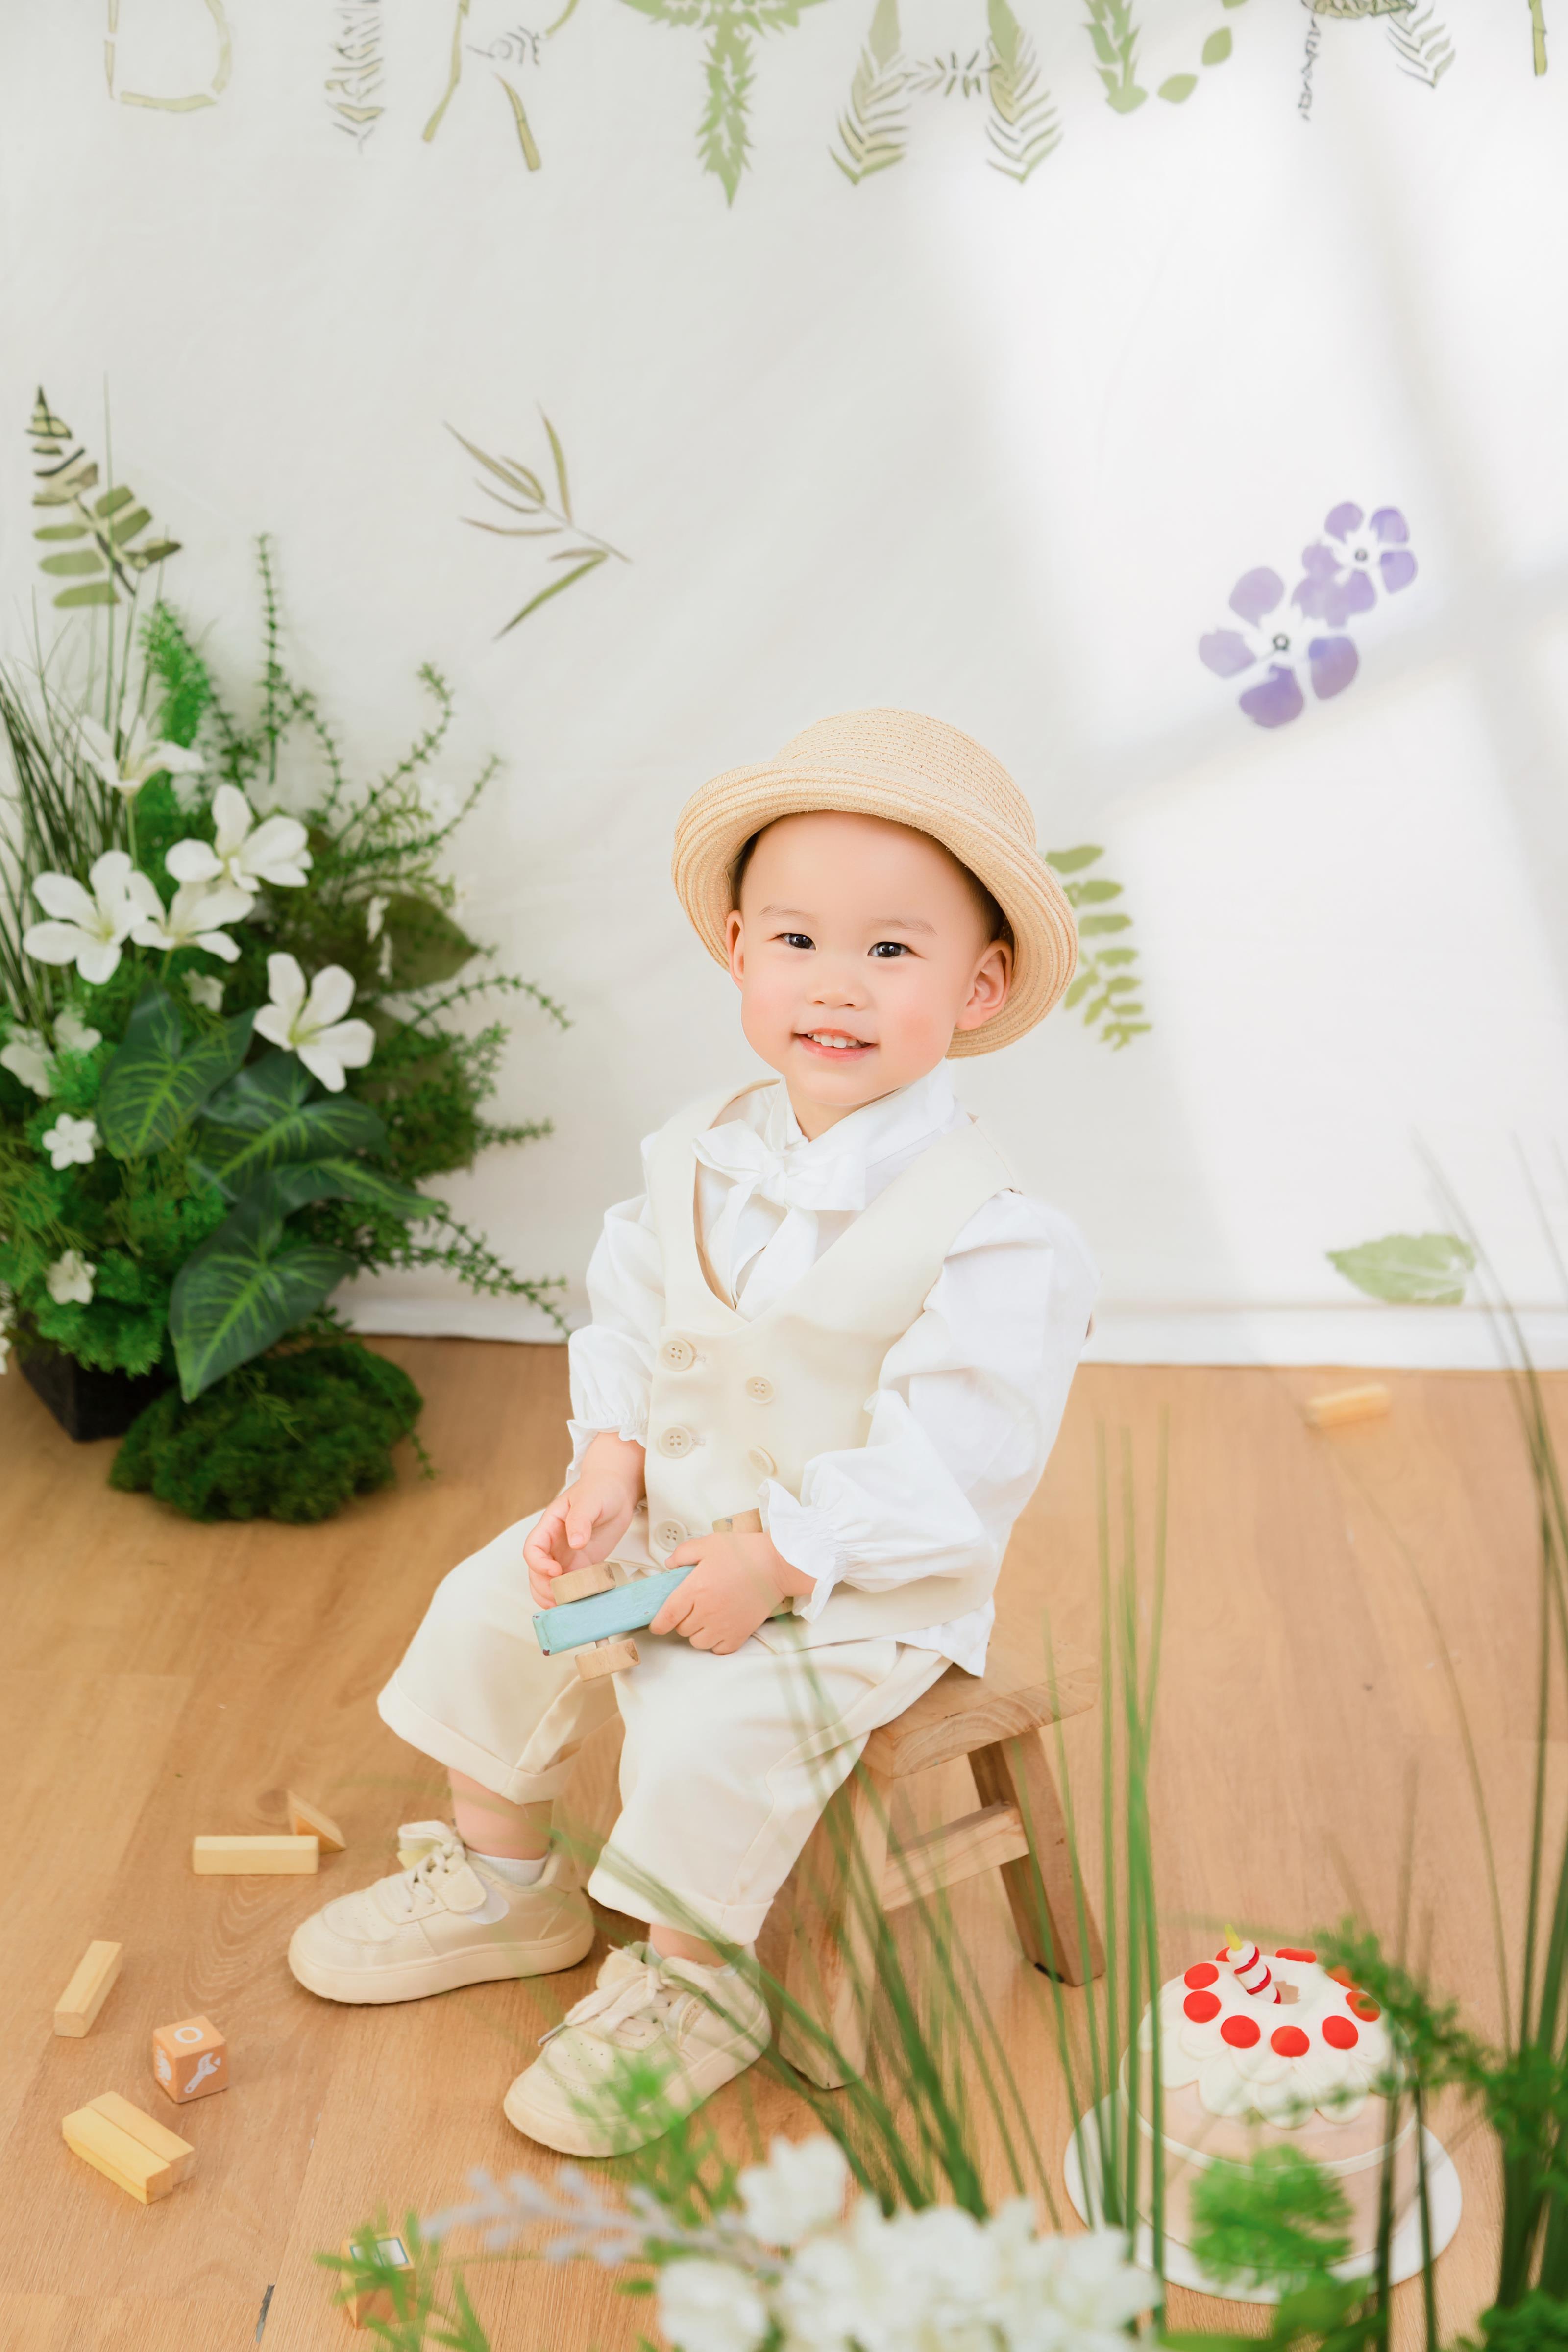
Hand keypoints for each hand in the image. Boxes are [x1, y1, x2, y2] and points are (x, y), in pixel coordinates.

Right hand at [525, 1432, 644, 1607]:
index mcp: (549, 1525)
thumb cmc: (601, 1489)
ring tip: (565, 1607)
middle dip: (544, 1588)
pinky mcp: (582, 1565)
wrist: (617, 1492)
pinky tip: (580, 1603)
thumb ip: (581, 1519)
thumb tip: (575, 1542)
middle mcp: (554, 1544)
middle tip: (561, 1598)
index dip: (538, 1564)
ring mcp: (567, 1556)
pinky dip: (572, 1596)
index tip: (556, 1571)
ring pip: (549, 1582)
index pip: (532, 1549)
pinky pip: (571, 1584)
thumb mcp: (591, 1500)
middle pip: (536, 1572)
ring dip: (553, 1597)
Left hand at [650, 1530, 815, 1654]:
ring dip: (698, 1632)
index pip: (667, 1616)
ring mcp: (723, 1627)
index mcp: (695, 1589)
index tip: (656, 1624)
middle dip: (683, 1619)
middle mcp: (706, 1612)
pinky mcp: (739, 1635)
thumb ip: (683, 1553)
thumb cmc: (744, 1553)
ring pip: (698, 1642)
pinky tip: (721, 1627)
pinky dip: (716, 1642)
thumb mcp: (708, 1544)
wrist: (777, 1565)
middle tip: (693, 1605)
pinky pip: (718, 1649)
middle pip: (681, 1629)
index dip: (658, 1624)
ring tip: (707, 1616)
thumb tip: (669, 1565)